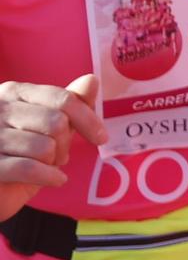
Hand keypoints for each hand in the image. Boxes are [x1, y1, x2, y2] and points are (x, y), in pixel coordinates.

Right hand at [0, 76, 105, 222]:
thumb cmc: (19, 153)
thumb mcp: (47, 127)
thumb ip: (68, 104)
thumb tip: (91, 80)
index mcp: (14, 93)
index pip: (63, 99)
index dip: (88, 119)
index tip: (101, 137)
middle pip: (56, 122)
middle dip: (65, 144)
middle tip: (60, 156)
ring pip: (44, 147)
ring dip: (53, 161)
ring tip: (45, 165)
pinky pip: (29, 168)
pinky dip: (49, 176)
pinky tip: (55, 179)